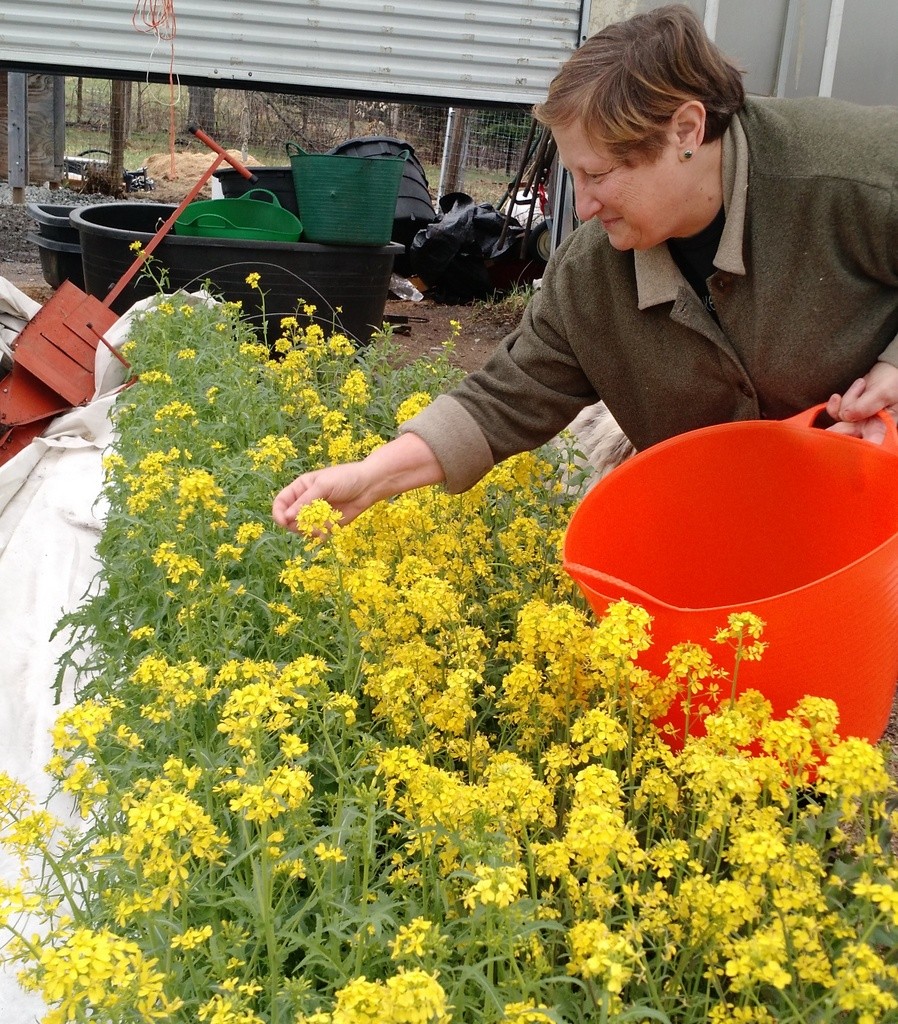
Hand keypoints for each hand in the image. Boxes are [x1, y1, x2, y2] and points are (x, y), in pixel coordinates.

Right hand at [272, 432, 445, 532]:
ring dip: (309, 530)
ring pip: (302, 529)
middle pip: (288, 519)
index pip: (281, 502)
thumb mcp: (323, 485)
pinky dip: (320, 534)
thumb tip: (286, 516)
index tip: (283, 521)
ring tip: (322, 526)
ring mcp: (316, 514)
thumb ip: (305, 501)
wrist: (369, 485)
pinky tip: (330, 528)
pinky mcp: (328, 524)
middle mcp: (306, 501)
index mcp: (300, 488)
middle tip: (308, 525)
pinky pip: (317, 534)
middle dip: (295, 524)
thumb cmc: (346, 479)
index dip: (278, 513)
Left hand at [825, 361, 897, 443]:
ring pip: (841, 418)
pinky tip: (842, 394)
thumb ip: (866, 405)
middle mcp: (868, 428)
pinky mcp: (846, 413)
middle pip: (847, 437)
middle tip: (847, 412)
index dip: (856, 448)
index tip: (847, 439)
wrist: (889, 370)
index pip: (869, 446)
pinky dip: (836, 401)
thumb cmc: (893, 384)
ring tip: (863, 384)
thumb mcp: (884, 393)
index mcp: (882, 429)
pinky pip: (833, 412)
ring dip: (849, 398)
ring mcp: (856, 421)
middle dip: (841, 427)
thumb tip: (846, 416)